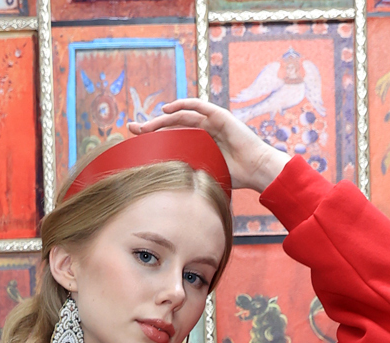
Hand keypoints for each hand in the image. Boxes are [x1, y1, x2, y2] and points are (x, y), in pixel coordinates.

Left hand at [126, 98, 289, 195]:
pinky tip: (166, 109)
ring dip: (161, 118)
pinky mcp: (219, 116)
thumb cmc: (236, 176)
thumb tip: (170, 191)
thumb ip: (191, 174)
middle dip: (151, 126)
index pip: (174, 136)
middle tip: (132, 130)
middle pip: (172, 124)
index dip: (156, 138)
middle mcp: (204, 129)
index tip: (136, 143)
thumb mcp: (207, 174)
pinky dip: (182, 105)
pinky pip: (198, 106)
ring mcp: (211, 121)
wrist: (257, 169)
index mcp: (200, 142)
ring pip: (181, 115)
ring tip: (145, 125)